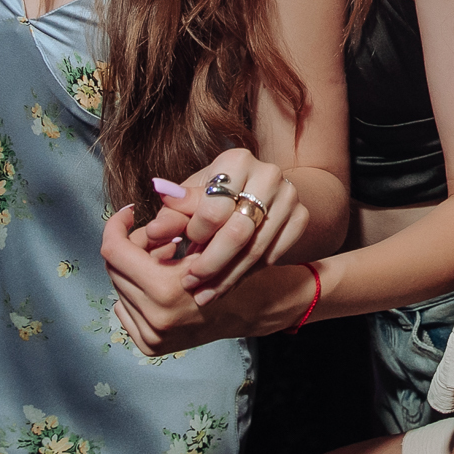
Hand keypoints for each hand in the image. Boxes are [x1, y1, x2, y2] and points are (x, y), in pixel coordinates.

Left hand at [102, 228, 312, 353]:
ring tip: (166, 258)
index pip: (114, 250)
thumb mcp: (206, 236)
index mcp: (166, 289)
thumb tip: (136, 207)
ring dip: (136, 268)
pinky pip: (125, 309)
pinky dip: (137, 291)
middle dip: (131, 245)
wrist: (251, 308)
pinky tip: (162, 281)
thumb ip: (170, 219)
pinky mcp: (150, 346)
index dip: (116, 224)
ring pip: (119, 287)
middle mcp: (155, 317)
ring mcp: (152, 335)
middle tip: (158, 237)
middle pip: (114, 267)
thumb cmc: (232, 263)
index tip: (129, 212)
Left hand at [146, 149, 309, 302]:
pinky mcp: (301, 217)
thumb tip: (152, 231)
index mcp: (237, 160)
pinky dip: (249, 273)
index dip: (196, 233)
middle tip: (190, 283)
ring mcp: (289, 196)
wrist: (257, 192)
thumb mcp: (191, 199)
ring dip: (227, 276)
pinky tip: (229, 282)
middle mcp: (268, 174)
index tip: (184, 246)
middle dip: (211, 263)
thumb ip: (172, 215)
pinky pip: (274, 255)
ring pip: (257, 249)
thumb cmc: (215, 194)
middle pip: (239, 231)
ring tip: (205, 293)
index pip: (215, 207)